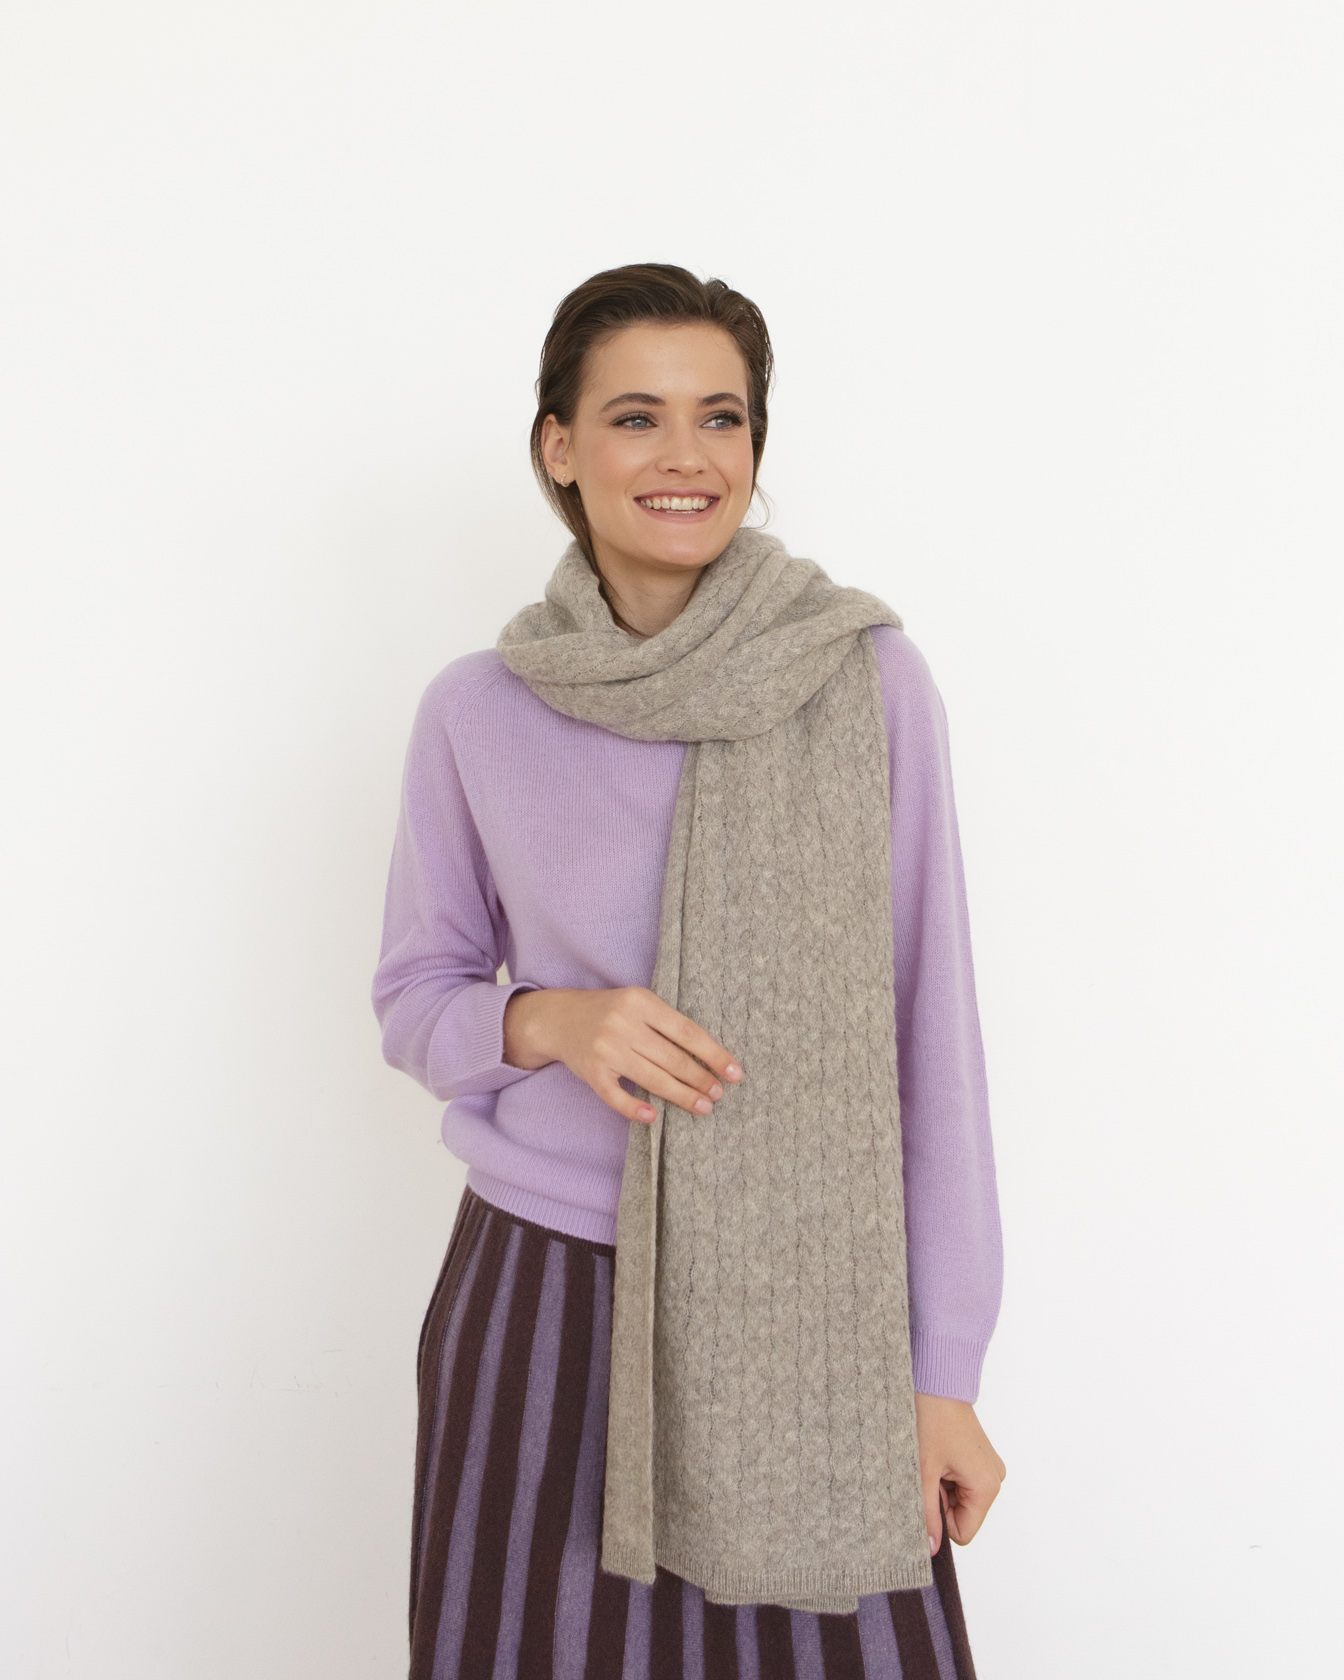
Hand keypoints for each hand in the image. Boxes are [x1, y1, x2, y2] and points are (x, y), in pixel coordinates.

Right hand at [502, 986, 742, 1124]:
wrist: (558, 1018)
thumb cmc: (609, 1011)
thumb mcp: (637, 1003)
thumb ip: (667, 1024)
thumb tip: (709, 1057)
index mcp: (641, 1001)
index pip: (687, 1032)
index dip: (714, 1055)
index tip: (734, 1073)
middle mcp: (623, 1024)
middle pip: (672, 1058)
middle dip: (701, 1079)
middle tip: (719, 1094)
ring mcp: (605, 1049)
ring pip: (652, 1079)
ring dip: (681, 1096)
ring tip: (703, 1107)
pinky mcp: (590, 1071)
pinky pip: (616, 1096)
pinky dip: (634, 1108)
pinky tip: (653, 1117)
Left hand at [914, 1394, 1005, 1553]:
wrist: (937, 1381)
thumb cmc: (931, 1419)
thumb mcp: (923, 1471)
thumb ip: (926, 1515)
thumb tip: (930, 1550)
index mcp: (986, 1486)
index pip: (962, 1533)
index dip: (939, 1519)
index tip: (928, 1489)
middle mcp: (994, 1480)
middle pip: (961, 1516)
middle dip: (940, 1500)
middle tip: (929, 1470)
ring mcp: (989, 1468)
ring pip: (959, 1500)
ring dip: (941, 1486)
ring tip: (933, 1458)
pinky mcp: (981, 1459)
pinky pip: (962, 1483)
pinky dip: (946, 1475)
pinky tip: (938, 1454)